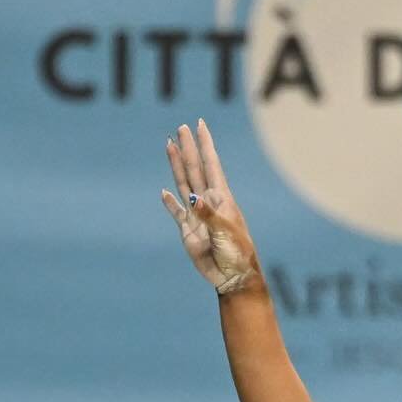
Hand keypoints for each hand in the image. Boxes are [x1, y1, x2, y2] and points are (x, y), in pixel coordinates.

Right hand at [160, 119, 260, 293]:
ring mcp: (196, 216)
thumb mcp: (225, 232)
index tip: (200, 124)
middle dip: (188, 148)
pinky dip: (169, 203)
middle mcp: (208, 202)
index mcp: (221, 198)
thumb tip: (192, 198)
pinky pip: (176, 212)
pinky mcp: (187, 231)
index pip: (212, 165)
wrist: (232, 277)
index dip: (205, 144)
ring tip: (169, 146)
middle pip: (195, 169)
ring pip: (183, 184)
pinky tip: (164, 192)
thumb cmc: (237, 253)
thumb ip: (208, 214)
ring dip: (176, 165)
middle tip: (181, 128)